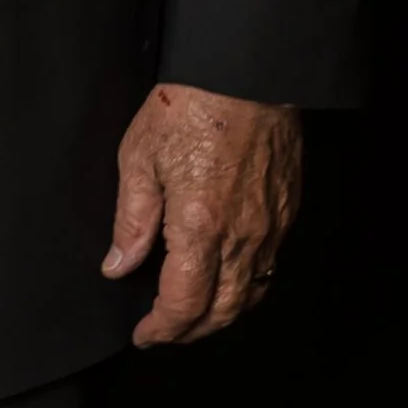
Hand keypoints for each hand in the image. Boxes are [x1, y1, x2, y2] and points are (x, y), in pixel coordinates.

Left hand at [103, 84, 301, 344]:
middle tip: (165, 332)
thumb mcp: (139, 158)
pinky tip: (229, 278)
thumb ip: (130, 220)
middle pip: (223, 310)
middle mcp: (242, 235)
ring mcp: (271, 225)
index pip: (184, 303)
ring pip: (253, 292)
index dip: (163, 328)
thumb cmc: (188, 106)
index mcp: (200, 226)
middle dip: (192, 331)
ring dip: (223, 313)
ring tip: (195, 314)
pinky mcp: (288, 209)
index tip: (145, 335)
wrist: (246, 71)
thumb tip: (119, 265)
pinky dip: (248, 285)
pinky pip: (270, 264)